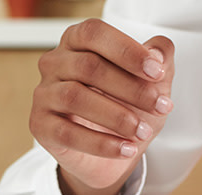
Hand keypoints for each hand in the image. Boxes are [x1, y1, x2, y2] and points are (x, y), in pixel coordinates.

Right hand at [31, 19, 174, 194]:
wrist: (111, 154)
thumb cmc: (128, 106)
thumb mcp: (152, 83)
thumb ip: (159, 59)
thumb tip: (158, 53)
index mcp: (77, 41)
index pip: (95, 33)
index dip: (127, 51)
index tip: (157, 72)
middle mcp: (55, 62)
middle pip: (88, 67)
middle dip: (131, 88)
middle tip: (161, 106)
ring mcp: (44, 94)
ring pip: (75, 98)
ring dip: (116, 117)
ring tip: (144, 132)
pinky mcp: (40, 125)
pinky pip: (67, 133)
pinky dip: (102, 144)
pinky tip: (127, 149)